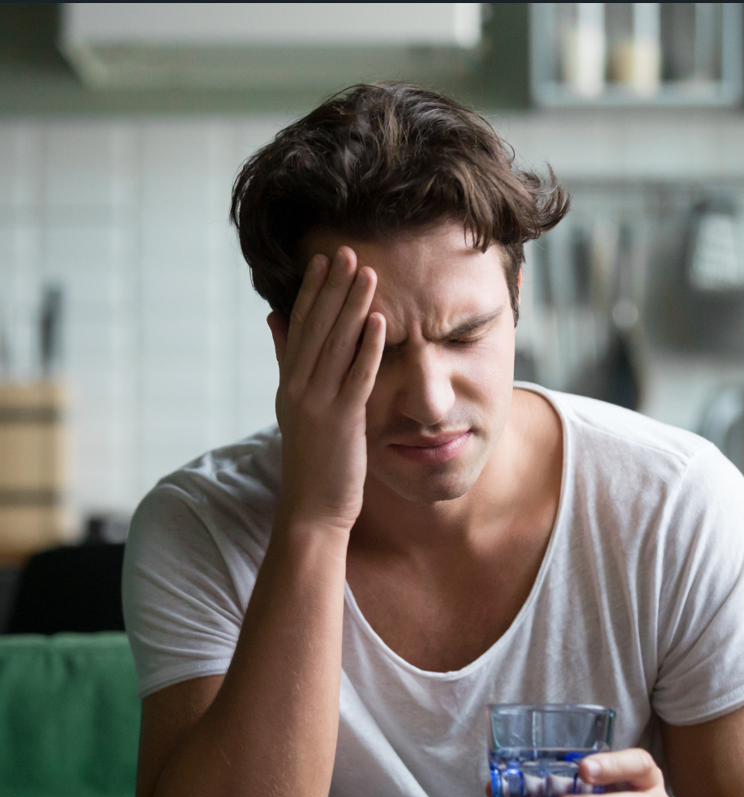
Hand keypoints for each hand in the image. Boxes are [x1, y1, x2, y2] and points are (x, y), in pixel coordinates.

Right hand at [267, 247, 384, 531]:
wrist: (311, 509)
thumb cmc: (311, 459)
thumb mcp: (294, 405)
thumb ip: (287, 361)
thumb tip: (275, 318)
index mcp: (289, 382)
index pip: (300, 327)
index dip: (313, 292)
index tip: (325, 260)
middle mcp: (298, 388)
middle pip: (316, 329)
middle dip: (333, 289)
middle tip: (348, 251)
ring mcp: (317, 404)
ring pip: (336, 347)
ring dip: (352, 308)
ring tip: (368, 274)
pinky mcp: (340, 422)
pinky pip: (356, 378)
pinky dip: (367, 349)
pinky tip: (380, 323)